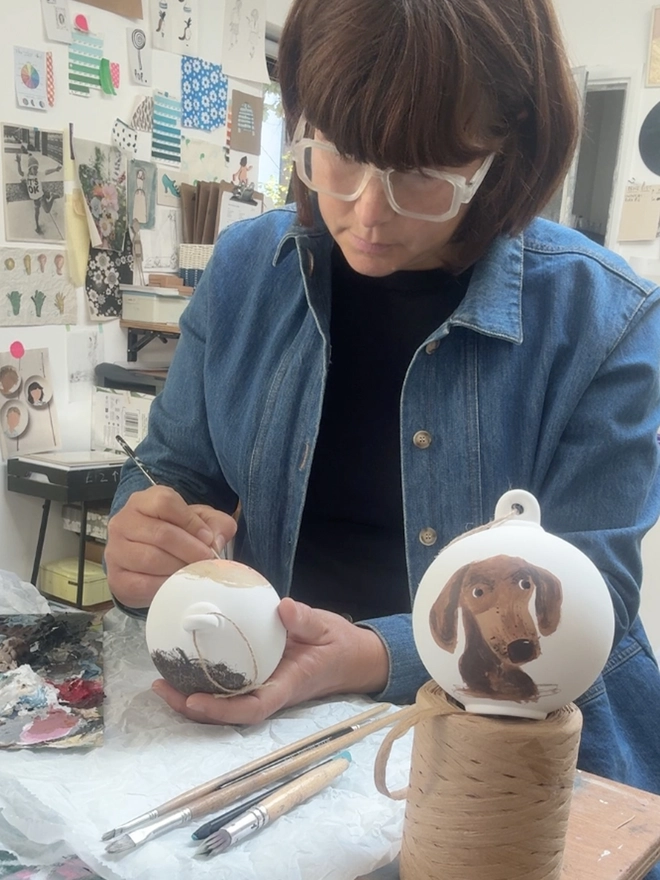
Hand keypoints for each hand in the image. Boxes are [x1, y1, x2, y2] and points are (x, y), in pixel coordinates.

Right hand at [105, 485, 236, 608]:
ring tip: (193, 572)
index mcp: (143, 501)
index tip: (208, 538)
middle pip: (161, 533)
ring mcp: (115, 549)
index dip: (191, 522)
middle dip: (190, 549)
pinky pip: (142, 583)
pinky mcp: (116, 577)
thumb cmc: (176, 534)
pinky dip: (165, 586)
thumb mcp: (199, 521)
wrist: (148, 561)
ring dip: (179, 568)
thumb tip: (216, 541)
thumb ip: (216, 524)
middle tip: (206, 560)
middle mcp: (124, 521)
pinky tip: (177, 584)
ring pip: (150, 559)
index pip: (165, 503)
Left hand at [151, 597, 389, 723]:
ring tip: (160, 681)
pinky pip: (226, 684)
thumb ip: (306, 620)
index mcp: (287, 687)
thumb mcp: (326, 629)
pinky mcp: (256, 676)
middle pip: (227, 712)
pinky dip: (202, 679)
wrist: (350, 658)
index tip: (195, 700)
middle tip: (161, 686)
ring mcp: (261, 687)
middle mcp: (269, 692)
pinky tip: (181, 663)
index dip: (222, 710)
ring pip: (221, 702)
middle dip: (192, 707)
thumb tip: (284, 607)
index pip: (253, 708)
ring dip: (190, 696)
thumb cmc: (338, 645)